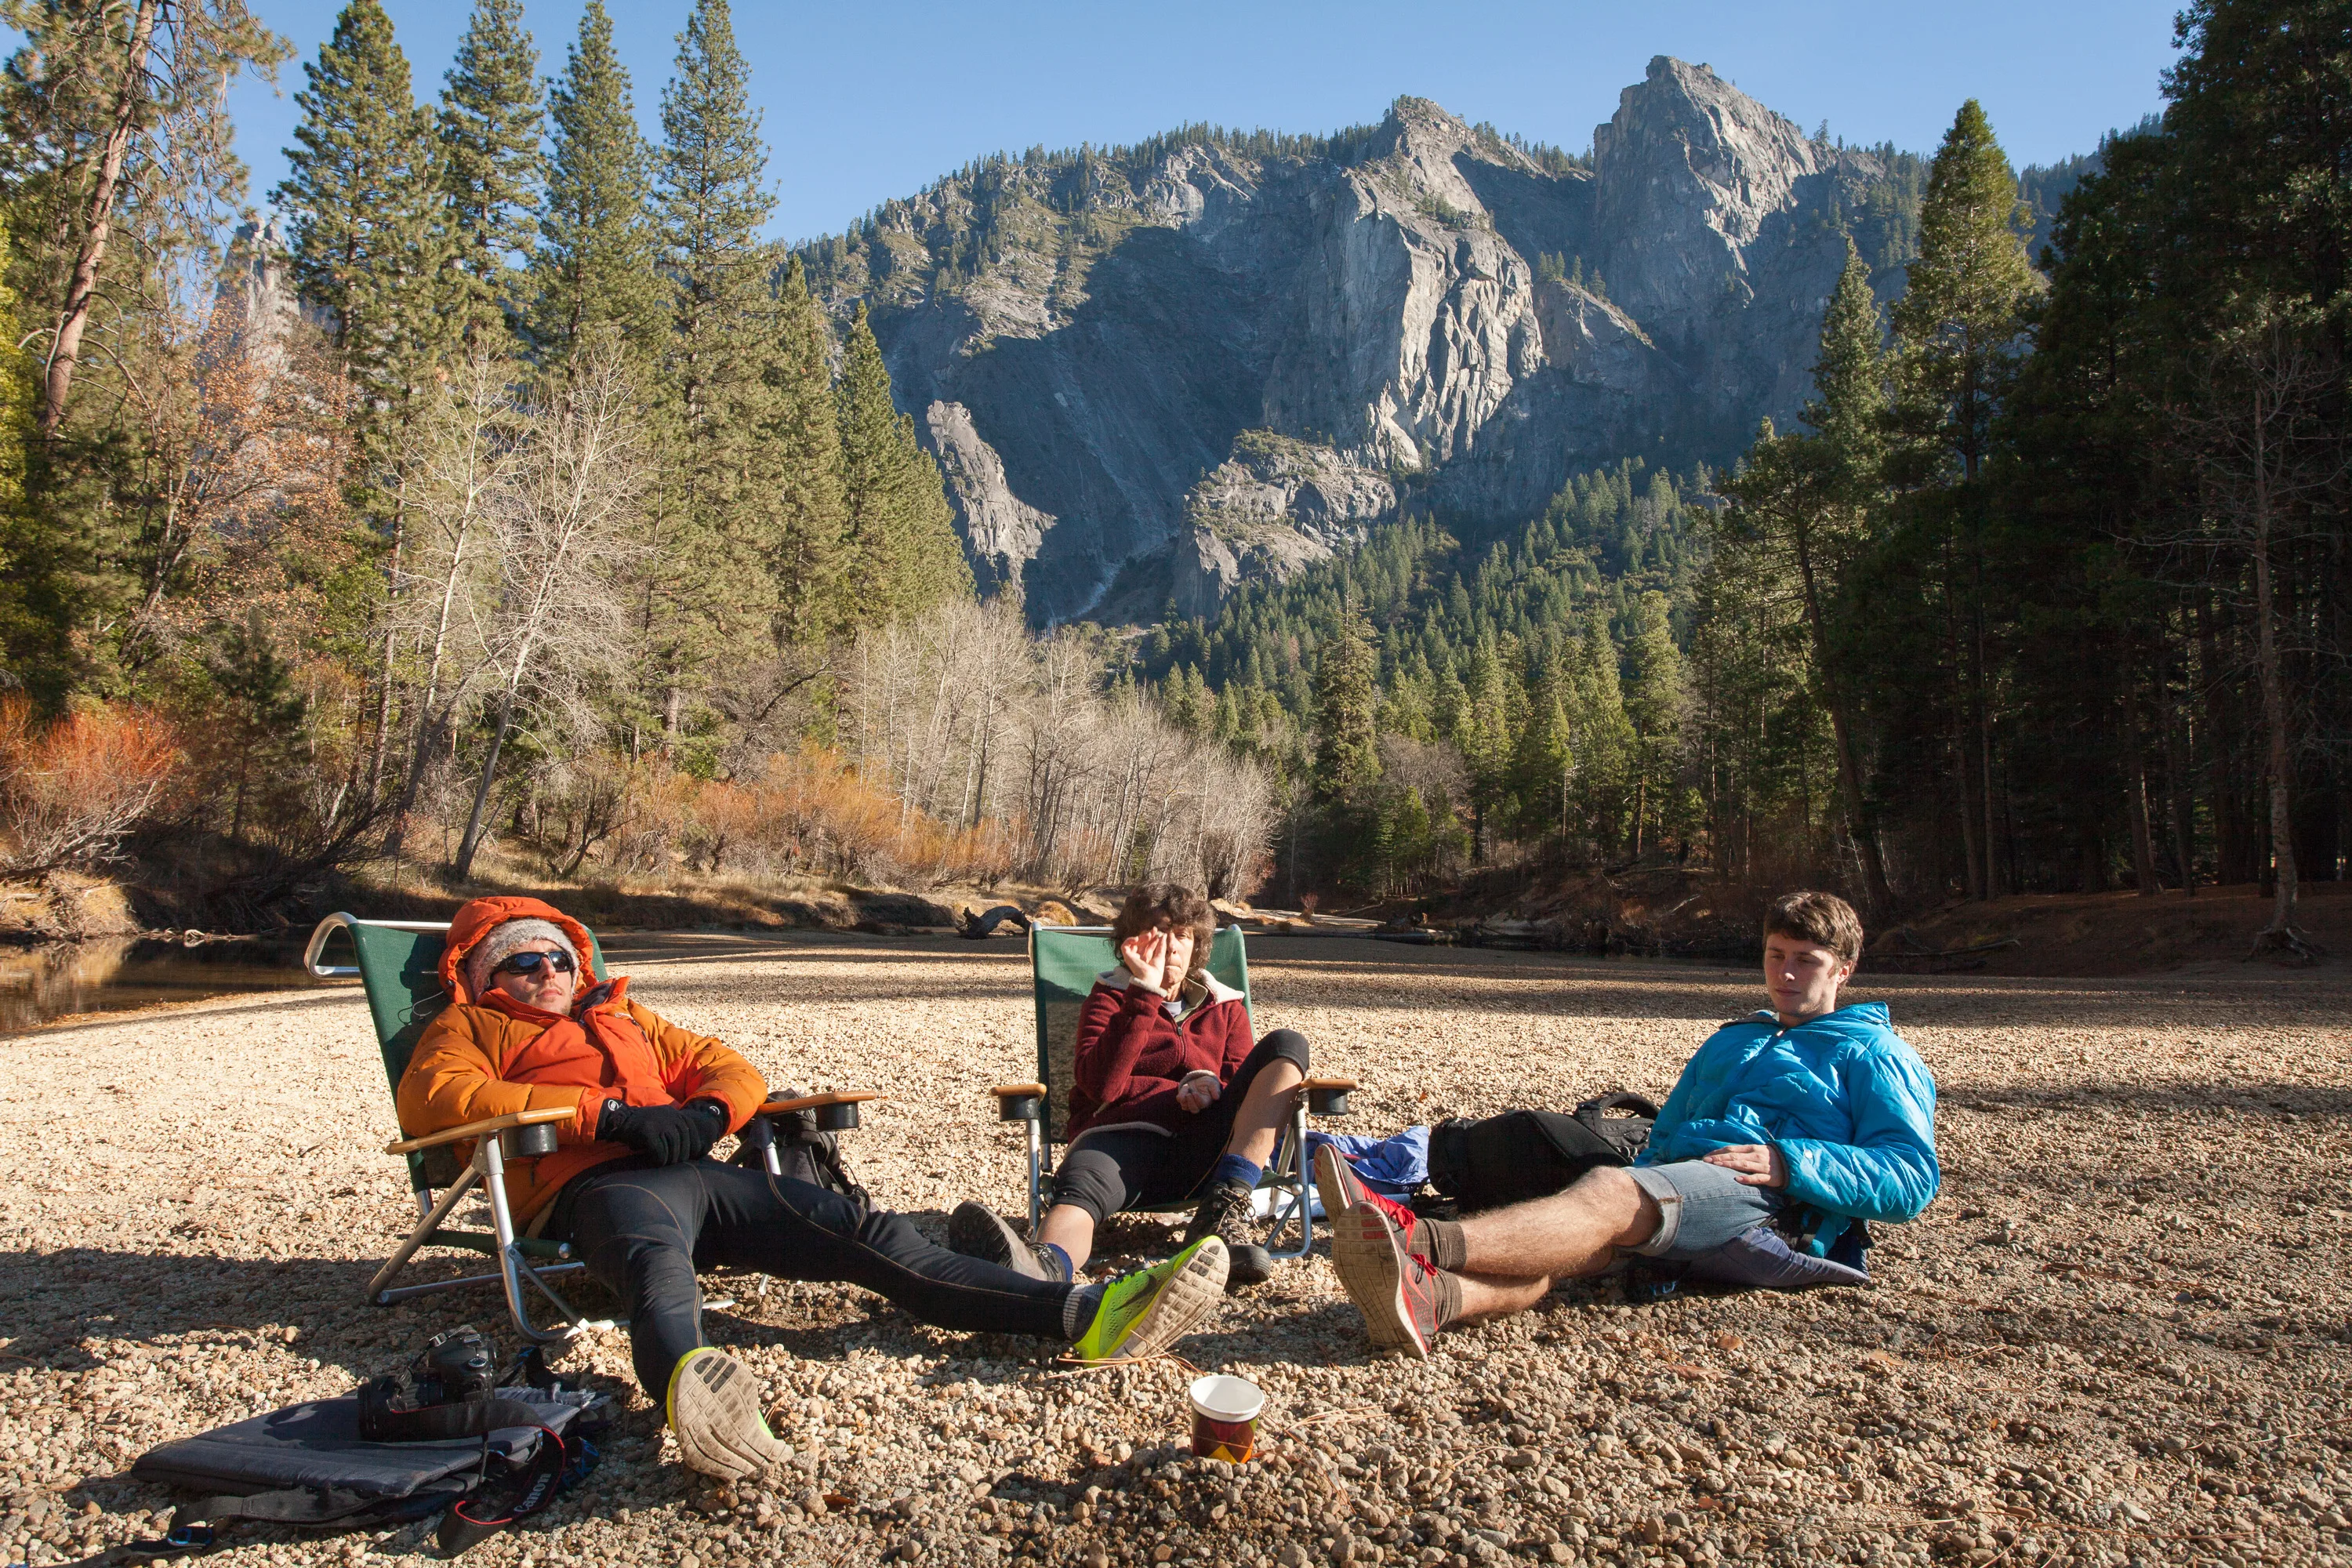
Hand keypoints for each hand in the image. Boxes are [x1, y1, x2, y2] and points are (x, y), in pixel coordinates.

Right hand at [601, 1099, 726, 1164]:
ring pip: (673, 1150)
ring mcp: (660, 1123)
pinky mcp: (649, 1132)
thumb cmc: (641, 1128)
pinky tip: (652, 1161)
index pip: (692, 1133)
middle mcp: (671, 1117)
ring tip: (662, 1163)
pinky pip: (660, 1153)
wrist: (618, 1120)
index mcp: (675, 1114)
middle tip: (672, 1164)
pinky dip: (658, 1161)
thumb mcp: (662, 1123)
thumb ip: (676, 1132)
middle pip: (684, 1144)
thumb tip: (695, 1149)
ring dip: (668, 1160)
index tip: (690, 1157)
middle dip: (680, 1157)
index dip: (693, 1147)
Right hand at [1120, 930, 1172, 993]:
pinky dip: (1129, 940)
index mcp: (1146, 958)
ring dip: (1140, 937)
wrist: (1149, 979)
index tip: (1156, 930)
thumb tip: (1164, 935)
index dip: (1152, 938)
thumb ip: (1161, 946)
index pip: (1148, 945)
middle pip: (1141, 943)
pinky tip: (1137, 939)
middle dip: (1147, 935)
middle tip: (1154, 931)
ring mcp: (1132, 957)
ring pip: (1134, 943)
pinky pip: (1124, 946)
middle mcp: (1139, 957)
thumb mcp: (1160, 956)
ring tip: (1148, 936)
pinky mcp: (1127, 956)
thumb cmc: (1156, 972)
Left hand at [1176, 1071, 1220, 1113]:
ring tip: (1187, 1090)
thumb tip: (1217, 1097)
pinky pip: (1180, 1100)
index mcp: (1206, 1102)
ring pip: (1185, 1107)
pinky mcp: (1184, 1099)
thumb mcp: (1213, 1084)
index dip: (1198, 1100)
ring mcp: (1190, 1103)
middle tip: (1189, 1094)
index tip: (1195, 1093)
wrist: (1199, 1080)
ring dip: (1184, 1100)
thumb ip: (1215, 1090)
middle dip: (1190, 1103)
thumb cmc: (1208, 1083)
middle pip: (1194, 1110)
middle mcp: (1198, 1105)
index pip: (1202, 1104)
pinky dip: (1180, 1095)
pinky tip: (1186, 1088)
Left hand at [1701, 1143, 1786, 1188]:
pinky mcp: (1770, 1177)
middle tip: (1705, 1161)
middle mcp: (1755, 1155)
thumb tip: (1724, 1155)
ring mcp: (1762, 1166)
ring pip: (1743, 1165)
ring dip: (1729, 1165)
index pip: (1731, 1149)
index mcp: (1751, 1148)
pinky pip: (1757, 1178)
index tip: (1706, 1156)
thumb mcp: (1756, 1151)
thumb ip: (1742, 1153)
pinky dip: (1747, 1179)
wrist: (1792, 1163)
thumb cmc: (1770, 1157)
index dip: (1718, 1152)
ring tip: (1716, 1166)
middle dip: (1719, 1158)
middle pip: (1734, 1156)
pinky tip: (1738, 1180)